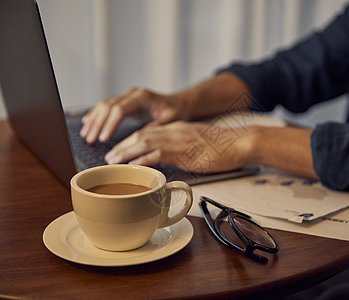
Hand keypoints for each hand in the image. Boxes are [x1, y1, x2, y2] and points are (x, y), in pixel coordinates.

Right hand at [80, 88, 187, 143]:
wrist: (178, 104)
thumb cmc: (176, 112)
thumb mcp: (170, 121)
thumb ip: (154, 128)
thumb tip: (139, 139)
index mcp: (143, 97)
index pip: (120, 109)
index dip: (110, 124)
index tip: (103, 138)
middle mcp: (133, 94)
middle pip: (109, 106)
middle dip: (98, 124)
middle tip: (90, 140)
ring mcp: (127, 96)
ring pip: (104, 105)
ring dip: (94, 120)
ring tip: (86, 135)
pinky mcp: (125, 101)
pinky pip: (106, 106)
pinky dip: (96, 115)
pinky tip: (87, 123)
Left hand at [104, 121, 251, 173]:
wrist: (240, 143)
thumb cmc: (222, 147)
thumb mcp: (197, 146)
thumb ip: (180, 151)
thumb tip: (167, 161)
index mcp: (177, 129)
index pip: (148, 132)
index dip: (130, 141)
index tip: (118, 150)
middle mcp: (174, 130)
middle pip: (141, 135)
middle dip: (122, 145)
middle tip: (108, 157)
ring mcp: (179, 139)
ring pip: (145, 142)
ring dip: (126, 152)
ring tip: (113, 160)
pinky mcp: (185, 150)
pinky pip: (159, 153)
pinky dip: (143, 159)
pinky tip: (133, 166)